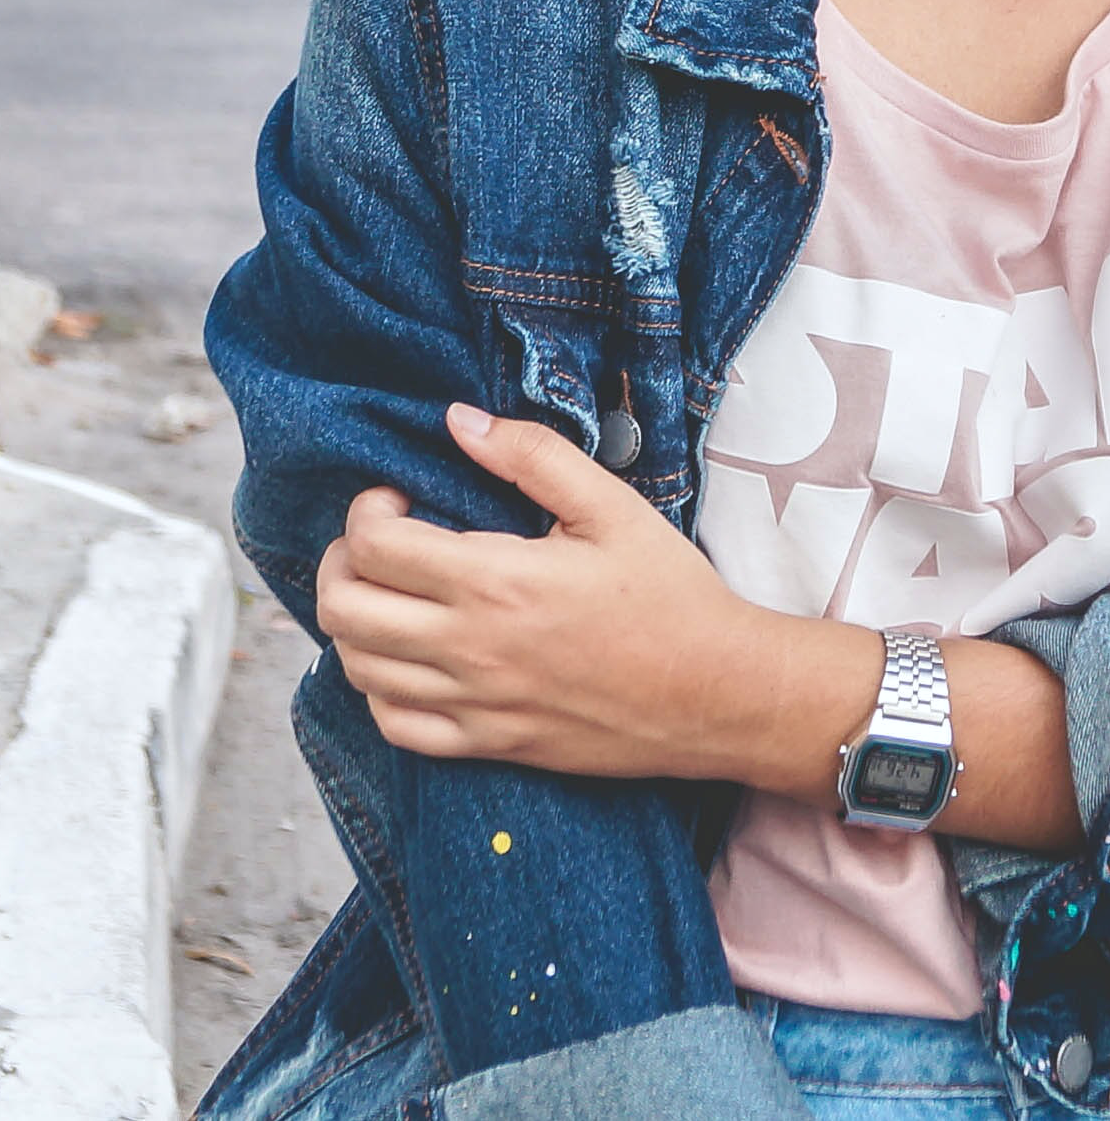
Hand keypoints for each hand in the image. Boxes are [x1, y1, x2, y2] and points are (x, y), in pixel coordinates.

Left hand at [316, 404, 789, 778]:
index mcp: (494, 580)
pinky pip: (396, 726)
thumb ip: (531, 455)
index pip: (373, 547)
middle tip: (377, 540)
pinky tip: (406, 659)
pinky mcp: (489, 744)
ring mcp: (474, 704)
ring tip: (390, 593)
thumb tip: (459, 421)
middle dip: (341, 563)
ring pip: (358, 670)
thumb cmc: (669, 594)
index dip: (365, 511)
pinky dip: (379, 690)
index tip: (396, 497)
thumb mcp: (611, 505)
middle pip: (344, 610)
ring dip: (355, 622)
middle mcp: (469, 648)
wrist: (713, 692)